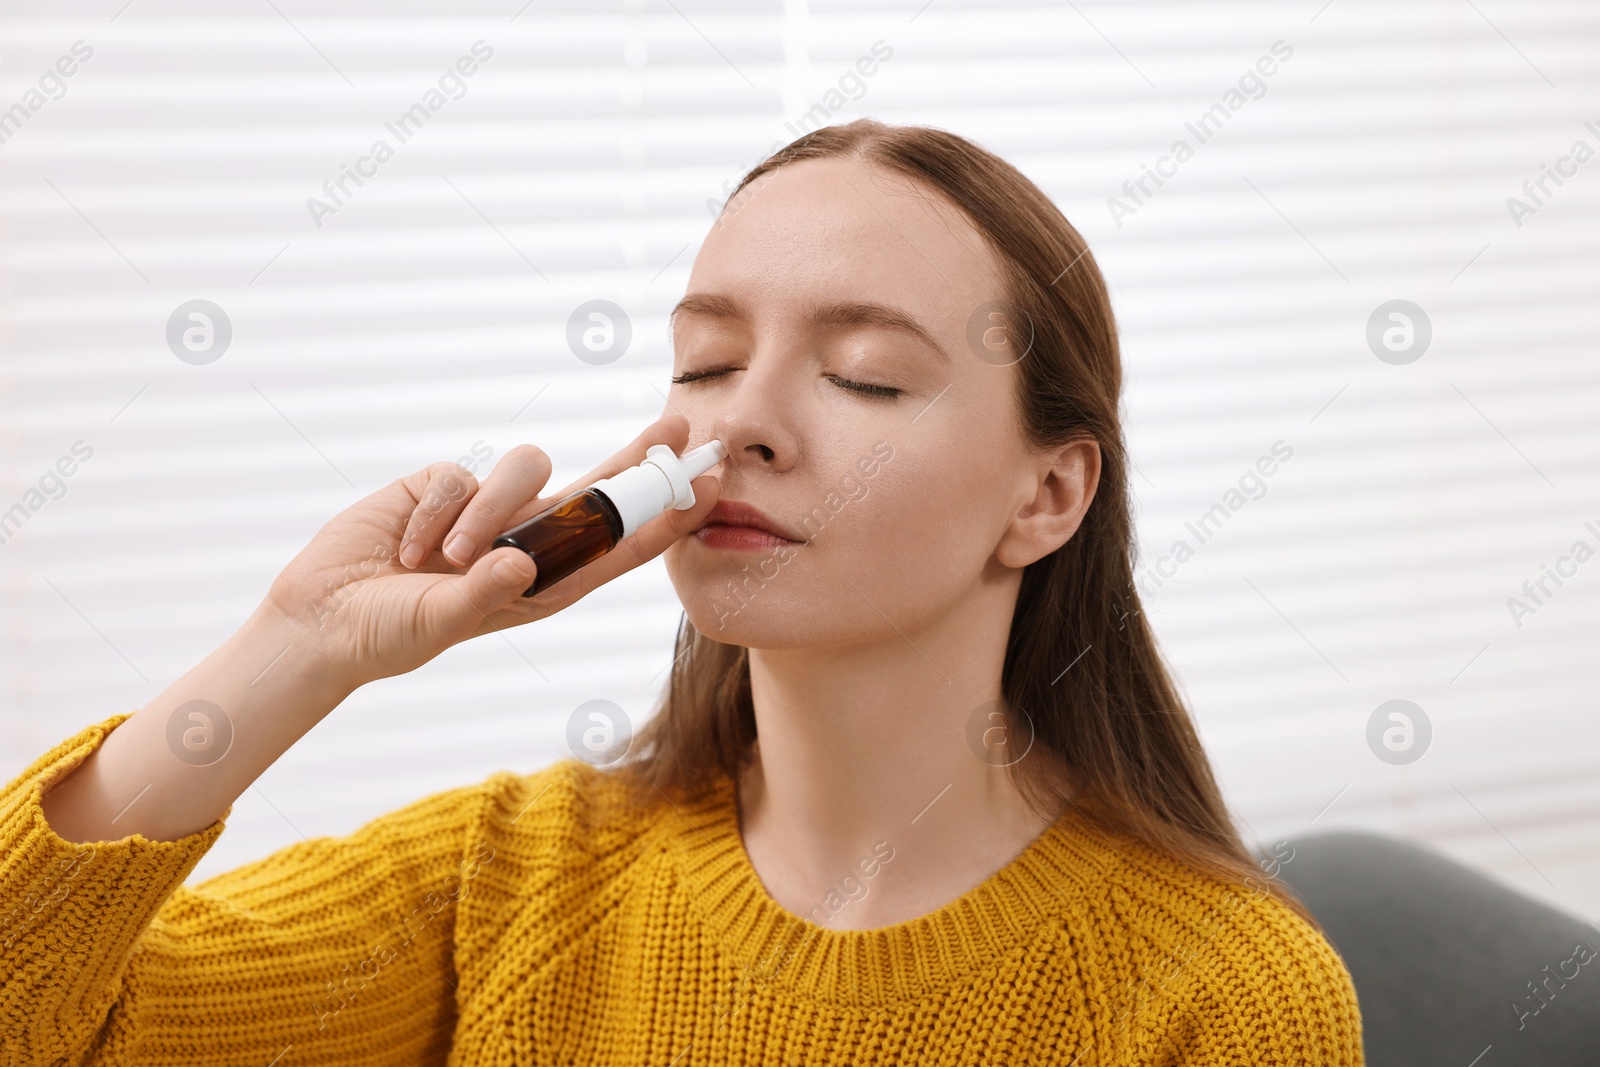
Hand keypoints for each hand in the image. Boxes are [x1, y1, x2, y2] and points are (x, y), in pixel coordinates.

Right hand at [262, 413, 720, 689]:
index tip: (705, 489)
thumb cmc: (390, 634)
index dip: (664, 516)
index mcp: (545, 584)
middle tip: (678, 427)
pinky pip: (462, 473)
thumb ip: (480, 594)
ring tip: (445, 557)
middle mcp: (527, 543)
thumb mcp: (439, 624)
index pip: (619, 545)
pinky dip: (437, 510)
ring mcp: (488, 511)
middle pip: (599, 489)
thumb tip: (522, 561)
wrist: (321, 619)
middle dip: (637, 458)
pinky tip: (407, 547)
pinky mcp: (445, 486)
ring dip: (491, 509)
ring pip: (527, 468)